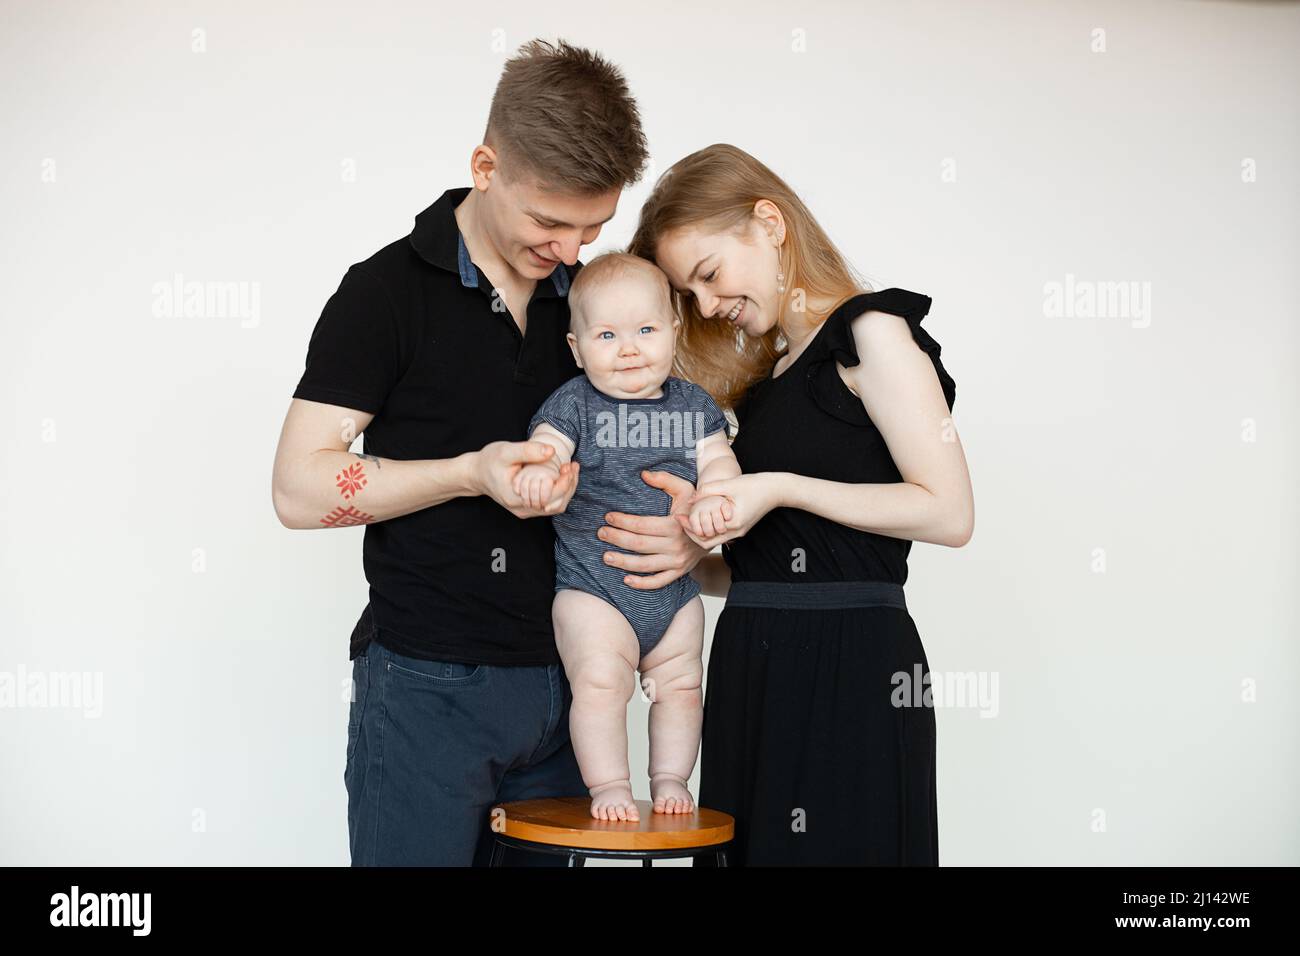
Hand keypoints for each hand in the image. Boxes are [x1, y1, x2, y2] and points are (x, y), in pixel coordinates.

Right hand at [470, 440, 579, 518]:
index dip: (564, 483)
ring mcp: (525, 510)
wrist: (476, 473)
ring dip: (566, 488)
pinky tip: (562, 475)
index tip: (569, 465)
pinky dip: (558, 490)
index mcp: (517, 499)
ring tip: (570, 469)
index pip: (551, 498)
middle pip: (557, 504)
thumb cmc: (489, 461)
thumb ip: (528, 451)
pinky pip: (549, 503)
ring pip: (555, 506)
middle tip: (573, 465)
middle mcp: (523, 509)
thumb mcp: (506, 451)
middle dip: (569, 485)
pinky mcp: (528, 507)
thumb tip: (551, 451)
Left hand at [598, 470, 710, 588]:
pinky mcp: (679, 572)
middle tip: (601, 533)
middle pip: (640, 545)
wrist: (715, 530)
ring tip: (606, 556)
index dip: (623, 521)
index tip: (608, 517)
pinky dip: (642, 584)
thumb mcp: (684, 489)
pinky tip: (626, 580)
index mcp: (674, 525)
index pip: (642, 525)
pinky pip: (659, 582)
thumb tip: (643, 474)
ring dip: (623, 562)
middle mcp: (675, 545)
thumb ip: (665, 480)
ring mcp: (677, 561)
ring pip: (645, 565)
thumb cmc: (694, 508)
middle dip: (617, 539)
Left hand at [673, 472, 782, 550]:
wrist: (776, 489)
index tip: (679, 517)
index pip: (704, 535)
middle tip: (681, 520)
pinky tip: (703, 516)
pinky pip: (721, 533)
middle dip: (692, 532)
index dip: (689, 528)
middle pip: (707, 542)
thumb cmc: (754, 484)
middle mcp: (736, 532)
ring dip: (700, 530)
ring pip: (714, 539)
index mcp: (733, 523)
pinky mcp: (741, 527)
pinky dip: (710, 527)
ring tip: (689, 518)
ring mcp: (739, 531)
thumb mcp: (729, 484)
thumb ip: (708, 490)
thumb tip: (690, 499)